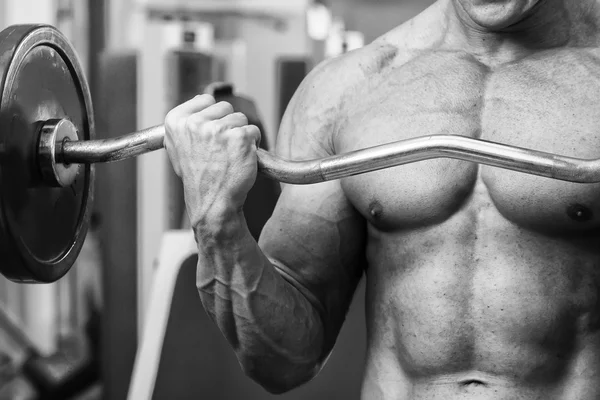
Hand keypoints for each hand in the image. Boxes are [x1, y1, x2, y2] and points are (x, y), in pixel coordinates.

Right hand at [164, 95, 260, 226]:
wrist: (213, 203)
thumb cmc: (198, 178)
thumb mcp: (178, 148)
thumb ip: (187, 121)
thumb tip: (199, 98)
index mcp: (176, 122)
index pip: (204, 99)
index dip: (212, 117)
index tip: (209, 137)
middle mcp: (195, 123)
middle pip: (225, 107)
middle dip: (227, 126)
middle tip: (221, 150)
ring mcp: (218, 130)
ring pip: (240, 119)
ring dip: (240, 136)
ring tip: (230, 156)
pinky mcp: (240, 137)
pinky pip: (253, 131)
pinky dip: (252, 146)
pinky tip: (240, 160)